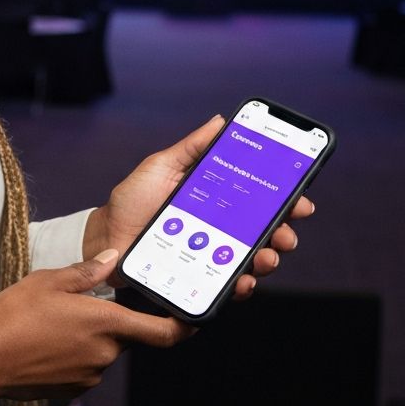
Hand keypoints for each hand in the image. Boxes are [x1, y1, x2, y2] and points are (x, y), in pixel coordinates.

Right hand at [0, 250, 191, 399]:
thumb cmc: (16, 316)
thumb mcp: (49, 281)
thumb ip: (87, 273)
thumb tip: (115, 258)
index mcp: (106, 324)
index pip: (160, 332)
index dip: (184, 329)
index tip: (195, 322)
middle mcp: (106, 354)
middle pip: (125, 336)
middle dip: (111, 321)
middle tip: (80, 306)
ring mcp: (90, 375)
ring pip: (103, 351)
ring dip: (91, 338)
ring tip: (55, 324)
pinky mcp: (74, 389)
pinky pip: (86, 367)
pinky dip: (76, 354)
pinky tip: (49, 343)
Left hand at [83, 116, 315, 295]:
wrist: (105, 238)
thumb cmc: (131, 201)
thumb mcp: (160, 166)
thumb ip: (191, 148)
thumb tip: (220, 121)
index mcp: (215, 197)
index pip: (258, 198)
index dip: (284, 199)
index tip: (299, 199)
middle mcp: (219, 225)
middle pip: (264, 230)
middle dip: (283, 232)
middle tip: (285, 234)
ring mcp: (211, 251)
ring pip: (253, 258)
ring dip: (268, 259)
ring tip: (265, 257)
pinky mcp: (200, 275)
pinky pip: (229, 283)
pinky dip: (243, 284)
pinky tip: (244, 280)